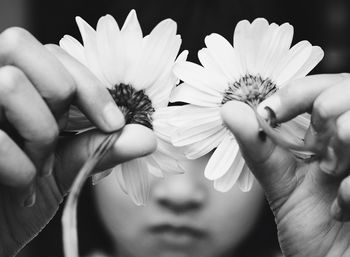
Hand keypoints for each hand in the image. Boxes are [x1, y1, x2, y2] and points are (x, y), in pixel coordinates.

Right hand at [0, 28, 155, 255]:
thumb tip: (146, 137)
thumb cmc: (24, 193)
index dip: (89, 85)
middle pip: (21, 44)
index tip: (114, 122)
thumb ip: (101, 147)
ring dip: (39, 133)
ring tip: (39, 164)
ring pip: (9, 83)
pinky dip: (19, 167)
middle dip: (57, 93)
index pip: (54, 53)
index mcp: (18, 83)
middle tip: (61, 134)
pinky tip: (21, 184)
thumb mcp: (66, 167)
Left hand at [221, 73, 349, 256]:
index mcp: (329, 132)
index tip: (271, 110)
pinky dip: (349, 191)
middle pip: (346, 90)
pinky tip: (343, 208)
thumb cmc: (311, 226)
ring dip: (341, 150)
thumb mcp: (279, 183)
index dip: (298, 91)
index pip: (321, 86)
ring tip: (330, 177)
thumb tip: (229, 109)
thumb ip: (257, 146)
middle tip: (315, 151)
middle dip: (326, 113)